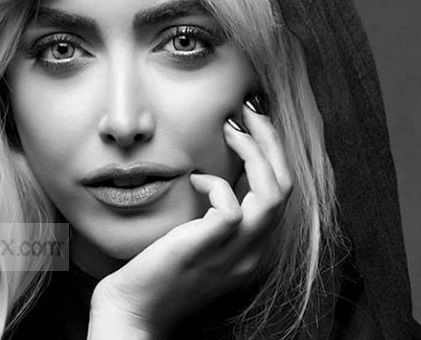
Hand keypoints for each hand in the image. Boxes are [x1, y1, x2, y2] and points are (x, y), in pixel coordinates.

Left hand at [87, 96, 293, 338]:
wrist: (135, 310)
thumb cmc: (163, 269)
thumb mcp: (203, 241)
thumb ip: (219, 215)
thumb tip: (219, 173)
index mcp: (254, 249)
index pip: (283, 193)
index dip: (274, 154)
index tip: (254, 125)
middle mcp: (253, 254)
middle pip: (285, 187)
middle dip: (271, 142)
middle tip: (249, 111)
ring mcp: (233, 255)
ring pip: (272, 195)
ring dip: (254, 153)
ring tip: (232, 129)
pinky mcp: (206, 250)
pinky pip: (232, 209)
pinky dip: (216, 184)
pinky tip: (194, 179)